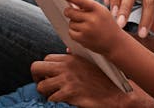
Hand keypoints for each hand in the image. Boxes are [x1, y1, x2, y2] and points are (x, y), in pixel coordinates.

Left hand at [31, 54, 153, 107]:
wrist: (117, 94)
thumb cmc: (105, 81)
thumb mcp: (91, 63)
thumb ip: (76, 59)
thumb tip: (67, 52)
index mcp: (71, 58)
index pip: (47, 58)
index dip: (45, 69)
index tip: (49, 76)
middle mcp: (66, 66)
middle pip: (36, 67)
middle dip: (37, 78)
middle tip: (44, 85)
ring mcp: (67, 80)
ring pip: (41, 85)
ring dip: (46, 92)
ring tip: (54, 95)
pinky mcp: (69, 93)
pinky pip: (51, 98)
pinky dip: (55, 101)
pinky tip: (63, 101)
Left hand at [63, 0, 128, 55]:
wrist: (115, 43)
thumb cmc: (108, 25)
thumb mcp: (102, 12)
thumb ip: (88, 4)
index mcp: (98, 9)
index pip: (81, 1)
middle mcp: (92, 19)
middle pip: (71, 12)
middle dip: (69, 12)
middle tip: (70, 12)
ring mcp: (87, 30)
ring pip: (70, 23)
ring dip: (73, 23)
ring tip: (83, 25)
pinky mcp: (83, 39)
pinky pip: (71, 32)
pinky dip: (74, 32)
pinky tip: (82, 32)